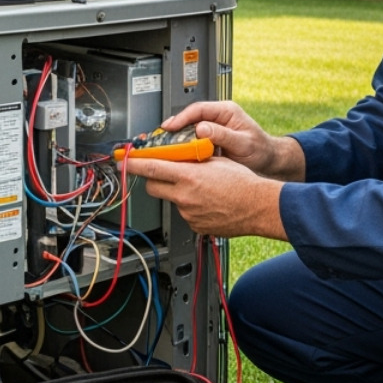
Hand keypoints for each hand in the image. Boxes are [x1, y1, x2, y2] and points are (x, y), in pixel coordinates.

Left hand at [121, 155, 287, 240]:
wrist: (259, 207)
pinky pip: (185, 213)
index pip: (151, 168)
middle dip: (152, 179)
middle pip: (152, 187)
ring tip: (200, 189)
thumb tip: (179, 156)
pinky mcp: (195, 226)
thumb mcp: (216, 161)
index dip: (133, 164)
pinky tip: (207, 202)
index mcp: (188, 176)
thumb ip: (193, 160)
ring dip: (177, 192)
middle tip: (159, 173)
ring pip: (170, 200)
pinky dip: (191, 207)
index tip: (123, 161)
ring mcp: (189, 213)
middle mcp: (185, 196)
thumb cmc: (243, 183)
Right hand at [159, 101, 304, 180]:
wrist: (270, 162)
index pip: (198, 109)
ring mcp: (214, 130)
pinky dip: (185, 149)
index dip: (182, 117)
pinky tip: (178, 156)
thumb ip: (223, 135)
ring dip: (178, 139)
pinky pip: (194, 142)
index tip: (170, 126)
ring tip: (165, 147)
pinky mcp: (212, 141)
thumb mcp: (243, 143)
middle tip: (161, 138)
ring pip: (190, 131)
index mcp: (226, 111)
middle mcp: (218, 118)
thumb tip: (202, 129)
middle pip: (190, 119)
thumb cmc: (261, 150)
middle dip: (175, 128)